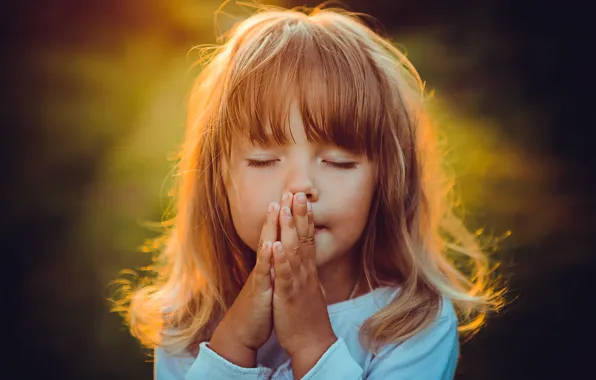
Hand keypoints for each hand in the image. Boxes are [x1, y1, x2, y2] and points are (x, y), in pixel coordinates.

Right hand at [210, 202, 279, 367]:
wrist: (243, 331)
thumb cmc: (260, 307)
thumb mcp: (273, 284)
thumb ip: (278, 267)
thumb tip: (286, 253)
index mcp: (272, 264)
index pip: (281, 236)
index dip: (290, 217)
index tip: (299, 198)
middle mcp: (266, 266)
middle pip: (273, 234)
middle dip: (281, 213)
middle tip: (289, 190)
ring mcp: (261, 276)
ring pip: (266, 247)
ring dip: (271, 227)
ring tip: (276, 207)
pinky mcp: (258, 291)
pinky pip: (262, 273)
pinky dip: (266, 259)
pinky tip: (269, 244)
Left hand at [272, 192, 336, 374]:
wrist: (313, 343)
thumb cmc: (309, 317)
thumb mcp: (310, 289)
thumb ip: (309, 272)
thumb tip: (309, 260)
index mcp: (308, 271)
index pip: (308, 239)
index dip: (305, 218)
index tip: (302, 199)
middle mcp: (305, 272)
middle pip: (303, 238)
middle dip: (299, 215)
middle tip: (296, 192)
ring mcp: (298, 283)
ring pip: (294, 251)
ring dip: (289, 229)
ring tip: (285, 209)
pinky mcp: (288, 296)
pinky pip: (284, 275)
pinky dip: (280, 259)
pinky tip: (275, 245)